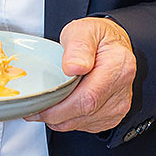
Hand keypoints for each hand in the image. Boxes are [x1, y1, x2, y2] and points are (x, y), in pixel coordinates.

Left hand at [25, 17, 136, 132]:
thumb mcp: (84, 30)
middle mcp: (121, 90)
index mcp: (118, 67)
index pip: (88, 97)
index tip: (40, 103)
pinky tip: (63, 103)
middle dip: (54, 113)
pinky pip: (83, 125)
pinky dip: (68, 119)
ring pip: (80, 123)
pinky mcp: (111, 117)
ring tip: (47, 101)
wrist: (112, 45)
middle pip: (84, 113)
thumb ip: (78, 46)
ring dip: (59, 118)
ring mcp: (117, 106)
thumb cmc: (98, 38)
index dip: (60, 106)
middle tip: (34, 106)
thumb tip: (72, 67)